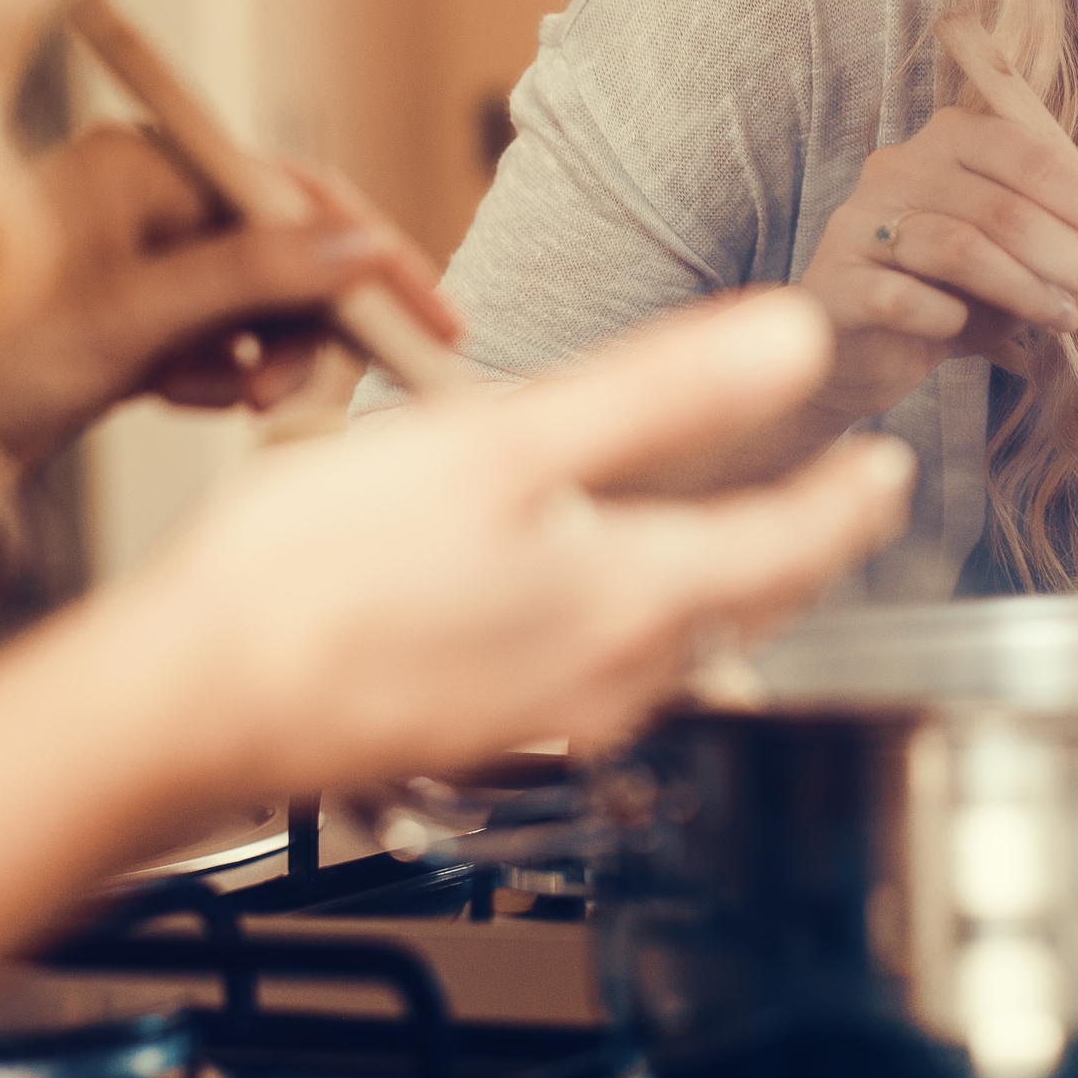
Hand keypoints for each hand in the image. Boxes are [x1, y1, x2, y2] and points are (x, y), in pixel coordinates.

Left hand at [0, 125, 461, 468]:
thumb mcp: (130, 317)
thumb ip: (251, 276)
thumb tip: (359, 250)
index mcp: (141, 161)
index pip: (290, 194)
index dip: (366, 252)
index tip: (430, 312)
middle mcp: (142, 198)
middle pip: (281, 250)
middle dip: (308, 321)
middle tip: (313, 392)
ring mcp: (134, 260)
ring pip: (253, 303)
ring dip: (265, 357)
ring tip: (246, 402)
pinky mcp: (125, 321)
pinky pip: (214, 340)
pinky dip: (218, 374)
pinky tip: (186, 396)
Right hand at [109, 292, 914, 786]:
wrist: (188, 704)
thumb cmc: (321, 571)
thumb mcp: (504, 440)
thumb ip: (661, 391)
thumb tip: (795, 342)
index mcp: (632, 599)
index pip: (791, 548)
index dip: (849, 501)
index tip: (889, 468)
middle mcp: (610, 681)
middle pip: (743, 606)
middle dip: (798, 548)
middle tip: (835, 499)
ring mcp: (546, 723)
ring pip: (675, 646)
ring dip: (719, 587)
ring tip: (733, 532)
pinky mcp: (483, 734)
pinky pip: (600, 672)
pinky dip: (634, 619)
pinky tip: (589, 587)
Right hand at [806, 100, 1077, 417]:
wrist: (854, 353)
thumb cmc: (945, 292)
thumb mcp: (1025, 256)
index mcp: (954, 138)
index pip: (1040, 161)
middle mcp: (902, 165)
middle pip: (1010, 208)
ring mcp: (859, 220)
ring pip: (960, 246)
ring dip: (1029, 291)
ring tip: (1070, 323)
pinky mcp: (833, 282)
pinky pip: (901, 295)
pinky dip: (948, 318)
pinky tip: (971, 333)